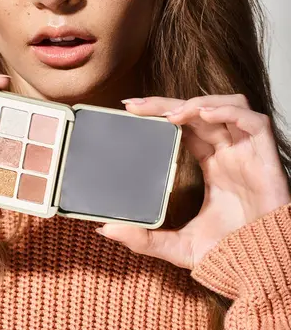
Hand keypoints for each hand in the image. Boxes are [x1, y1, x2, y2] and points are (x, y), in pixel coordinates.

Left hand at [96, 94, 290, 268]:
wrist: (263, 269)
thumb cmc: (231, 253)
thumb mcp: (179, 245)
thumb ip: (145, 239)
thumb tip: (107, 230)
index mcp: (212, 163)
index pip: (185, 125)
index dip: (161, 111)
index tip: (130, 109)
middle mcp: (229, 151)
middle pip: (199, 110)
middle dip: (167, 103)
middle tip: (136, 106)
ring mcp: (247, 152)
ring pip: (228, 105)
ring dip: (198, 103)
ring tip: (172, 115)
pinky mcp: (266, 157)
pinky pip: (255, 121)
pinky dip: (229, 112)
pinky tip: (205, 116)